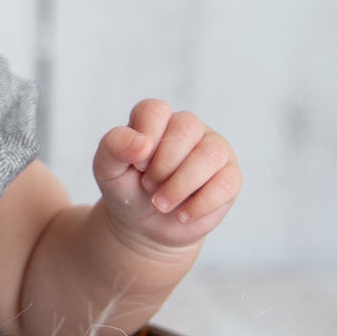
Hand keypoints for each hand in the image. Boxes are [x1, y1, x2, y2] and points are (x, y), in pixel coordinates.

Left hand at [93, 99, 240, 250]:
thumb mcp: (106, 169)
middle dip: (163, 166)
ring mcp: (213, 150)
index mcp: (156, 119)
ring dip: (181, 185)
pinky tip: (183, 215)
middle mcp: (188, 127)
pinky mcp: (229, 176)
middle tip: (148, 187)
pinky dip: (201, 204)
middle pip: (186, 128)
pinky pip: (227, 182)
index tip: (137, 166)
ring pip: (210, 154)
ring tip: (162, 204)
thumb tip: (142, 142)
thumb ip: (114, 147)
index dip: (144, 139)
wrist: (143, 225)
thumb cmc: (126, 188)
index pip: (155, 110)